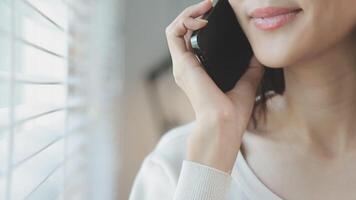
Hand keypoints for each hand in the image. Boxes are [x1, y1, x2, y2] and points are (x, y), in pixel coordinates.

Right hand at [165, 0, 263, 172]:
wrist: (224, 125)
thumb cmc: (233, 112)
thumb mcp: (247, 82)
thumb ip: (250, 67)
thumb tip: (258, 54)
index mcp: (199, 72)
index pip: (193, 42)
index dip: (201, 25)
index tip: (217, 16)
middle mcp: (187, 67)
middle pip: (183, 32)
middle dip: (195, 14)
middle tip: (210, 6)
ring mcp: (182, 65)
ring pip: (175, 29)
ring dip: (189, 14)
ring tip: (205, 7)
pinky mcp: (182, 63)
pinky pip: (174, 34)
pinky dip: (185, 21)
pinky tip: (202, 19)